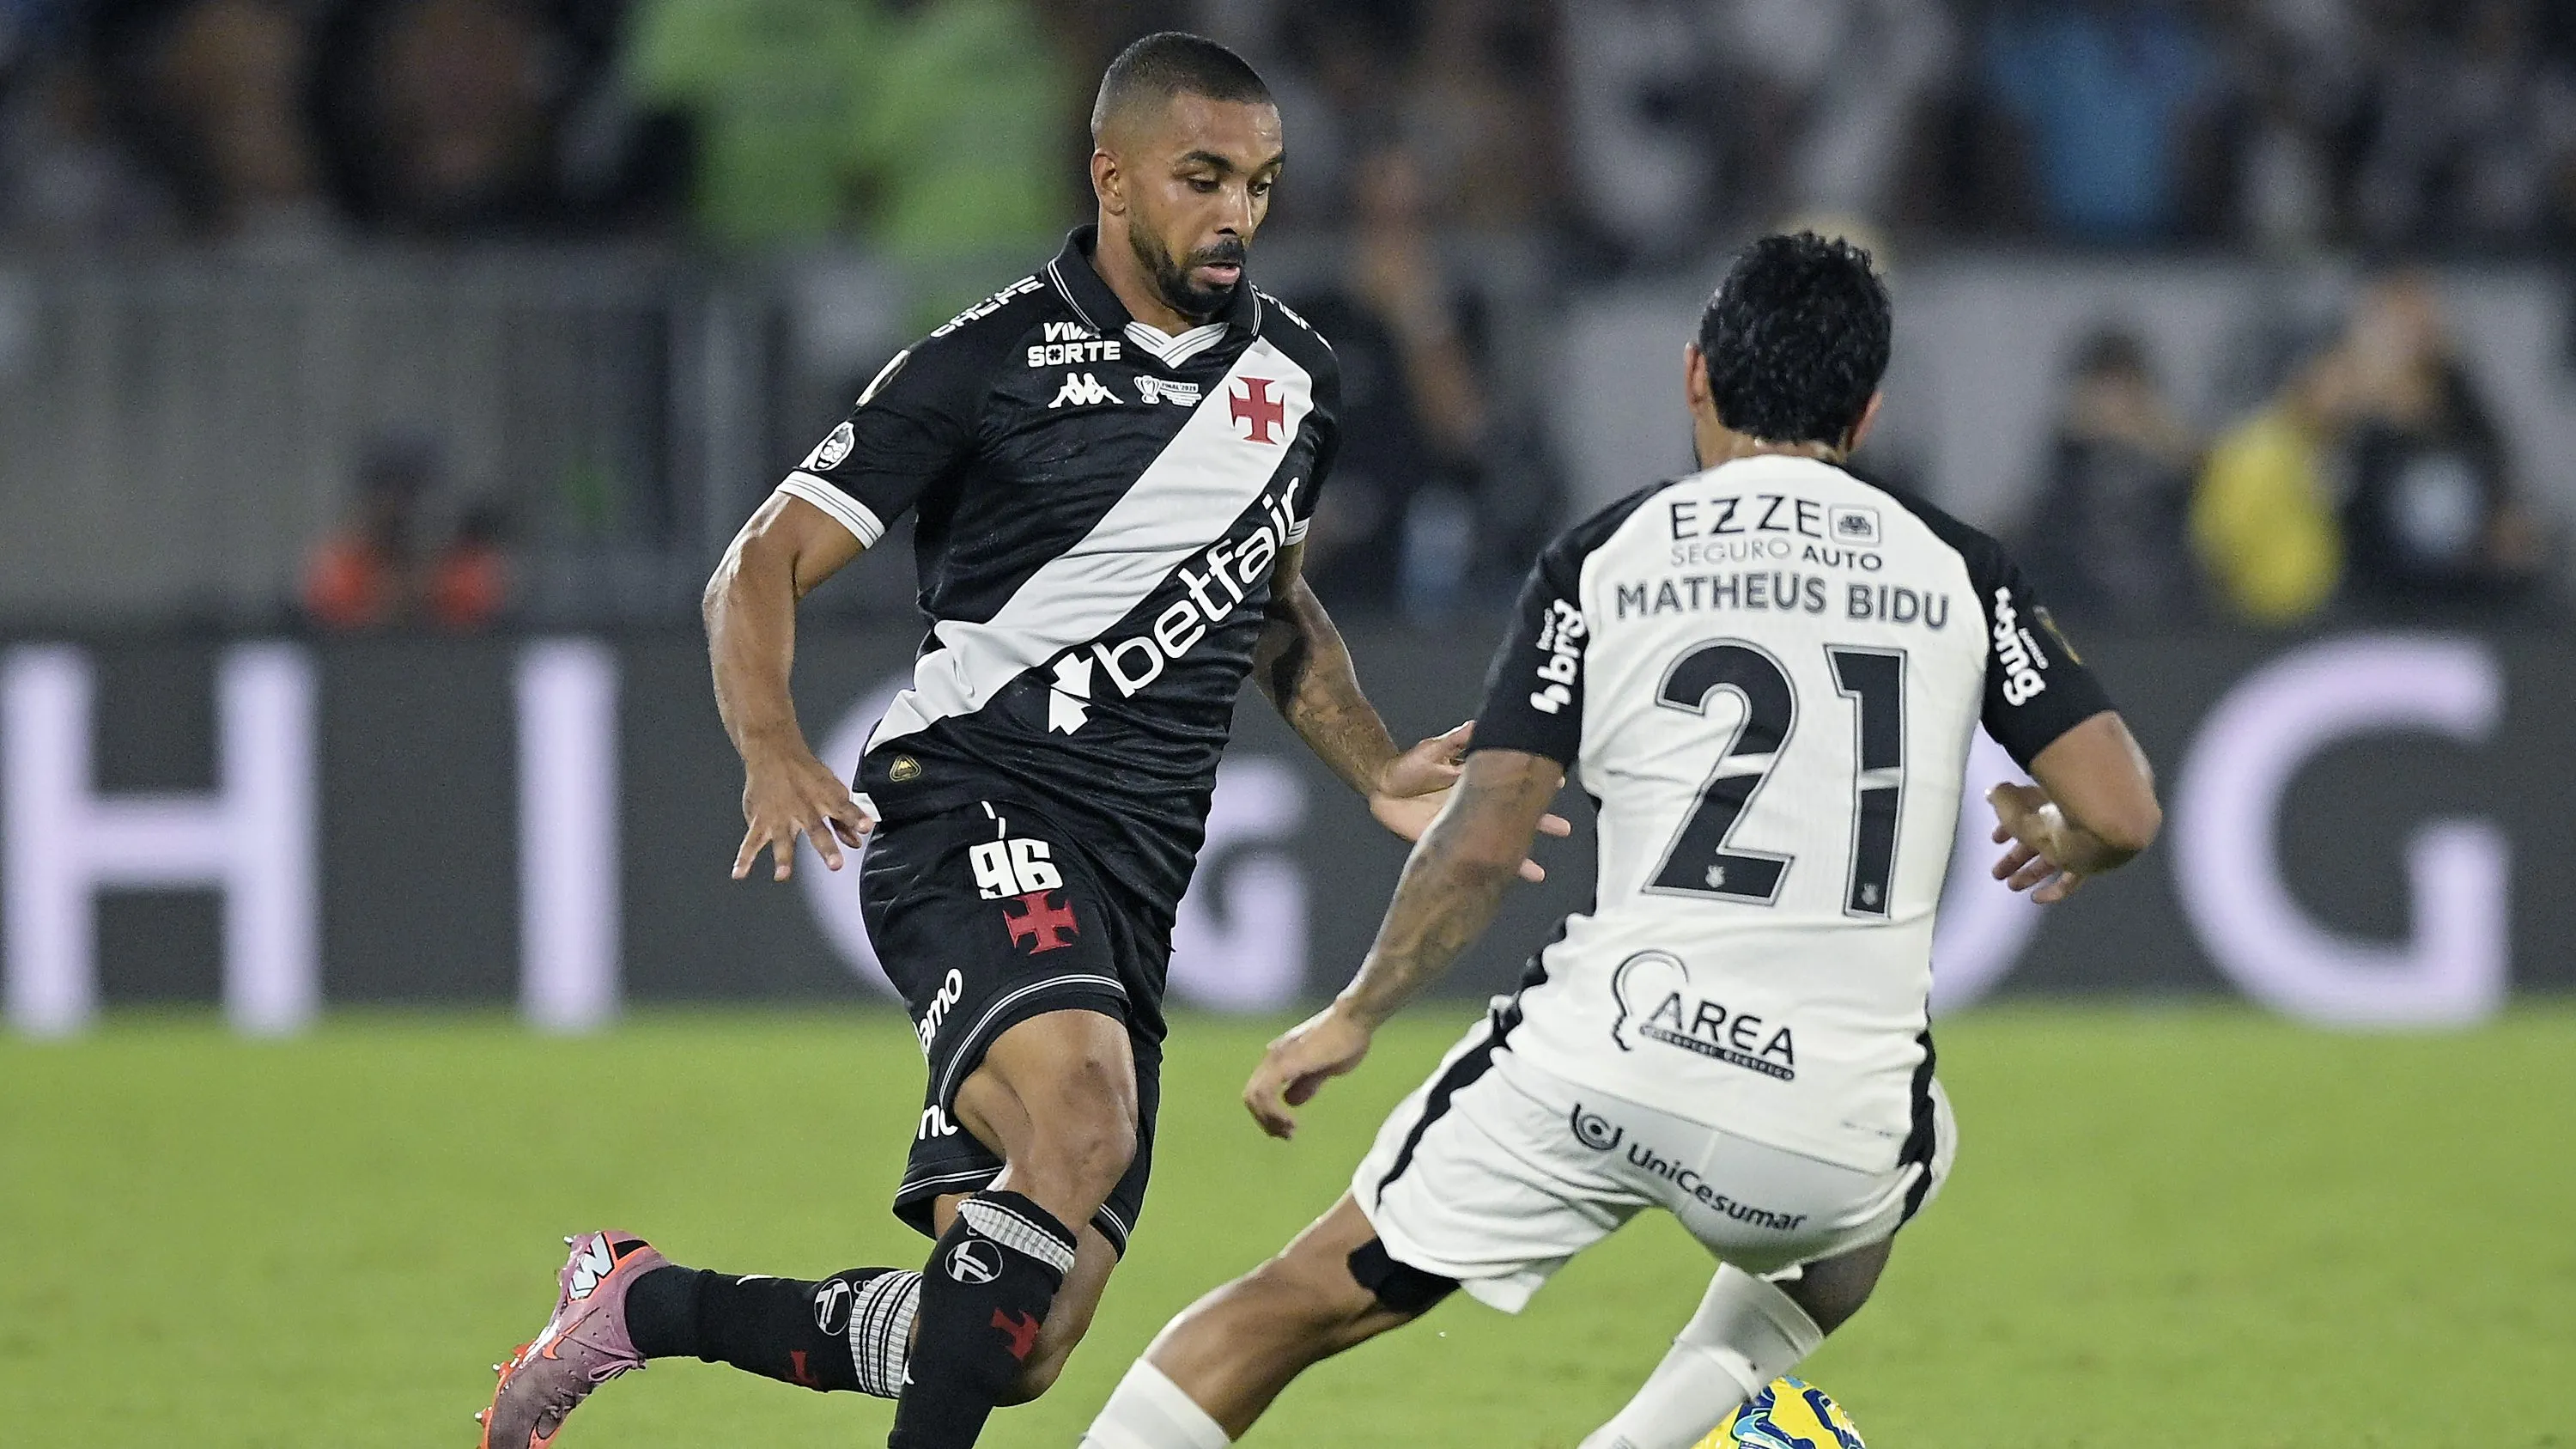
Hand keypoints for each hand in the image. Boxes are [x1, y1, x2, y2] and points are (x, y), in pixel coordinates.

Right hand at [733, 742, 873, 881]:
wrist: (773, 752)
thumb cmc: (806, 773)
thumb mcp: (831, 790)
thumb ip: (844, 819)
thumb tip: (856, 841)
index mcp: (825, 799)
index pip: (845, 809)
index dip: (856, 818)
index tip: (866, 827)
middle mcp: (803, 810)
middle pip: (816, 830)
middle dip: (827, 848)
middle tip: (835, 864)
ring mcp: (780, 816)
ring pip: (782, 839)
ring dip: (783, 857)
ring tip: (782, 874)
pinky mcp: (760, 820)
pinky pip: (751, 841)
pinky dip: (744, 858)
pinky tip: (740, 873)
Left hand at [1244, 1003, 1375, 1139]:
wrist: (1354, 1018)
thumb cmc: (1345, 1039)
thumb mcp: (1323, 1067)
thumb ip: (1306, 1083)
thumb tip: (1291, 1100)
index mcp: (1280, 1058)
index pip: (1258, 1091)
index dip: (1267, 1115)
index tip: (1287, 1129)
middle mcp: (1273, 1056)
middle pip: (1251, 1097)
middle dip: (1265, 1122)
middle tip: (1286, 1136)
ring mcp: (1278, 1058)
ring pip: (1255, 1097)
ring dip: (1268, 1120)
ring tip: (1289, 1132)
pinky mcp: (1288, 1062)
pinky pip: (1266, 1092)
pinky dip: (1273, 1113)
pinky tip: (1291, 1123)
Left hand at [1367, 721, 1572, 881]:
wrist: (1382, 787)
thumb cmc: (1408, 767)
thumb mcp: (1434, 750)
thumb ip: (1457, 740)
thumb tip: (1480, 724)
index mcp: (1476, 784)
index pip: (1511, 787)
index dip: (1532, 787)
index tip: (1559, 783)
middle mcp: (1475, 807)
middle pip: (1512, 818)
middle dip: (1538, 824)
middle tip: (1563, 828)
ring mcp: (1463, 827)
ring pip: (1496, 843)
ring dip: (1517, 858)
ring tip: (1538, 872)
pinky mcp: (1446, 841)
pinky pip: (1469, 858)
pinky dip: (1484, 869)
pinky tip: (1498, 879)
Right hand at [1987, 782, 2085, 903]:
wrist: (2097, 827)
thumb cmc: (2051, 813)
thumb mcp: (2014, 803)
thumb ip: (2001, 798)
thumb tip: (1994, 794)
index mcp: (2048, 802)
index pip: (2026, 814)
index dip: (2008, 827)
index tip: (1995, 840)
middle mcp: (2064, 821)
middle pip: (2037, 840)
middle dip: (2015, 856)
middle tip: (1998, 872)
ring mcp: (2078, 844)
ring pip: (2051, 860)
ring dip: (2030, 873)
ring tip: (2012, 885)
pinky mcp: (2088, 864)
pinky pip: (2069, 879)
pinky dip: (2053, 890)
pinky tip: (2037, 898)